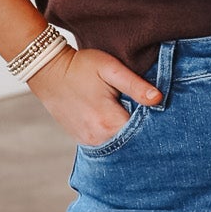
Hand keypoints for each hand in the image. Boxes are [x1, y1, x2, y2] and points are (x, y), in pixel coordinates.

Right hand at [27, 44, 163, 146]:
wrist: (48, 72)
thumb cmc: (81, 66)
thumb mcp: (110, 69)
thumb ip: (135, 85)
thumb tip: (158, 98)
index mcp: (108, 120)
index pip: (143, 132)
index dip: (156, 124)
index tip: (162, 115)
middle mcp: (98, 136)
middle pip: (132, 142)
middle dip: (144, 131)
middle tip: (152, 116)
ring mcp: (88, 141)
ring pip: (119, 145)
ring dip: (129, 134)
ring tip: (132, 116)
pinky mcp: (82, 140)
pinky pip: (106, 144)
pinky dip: (115, 136)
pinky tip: (118, 122)